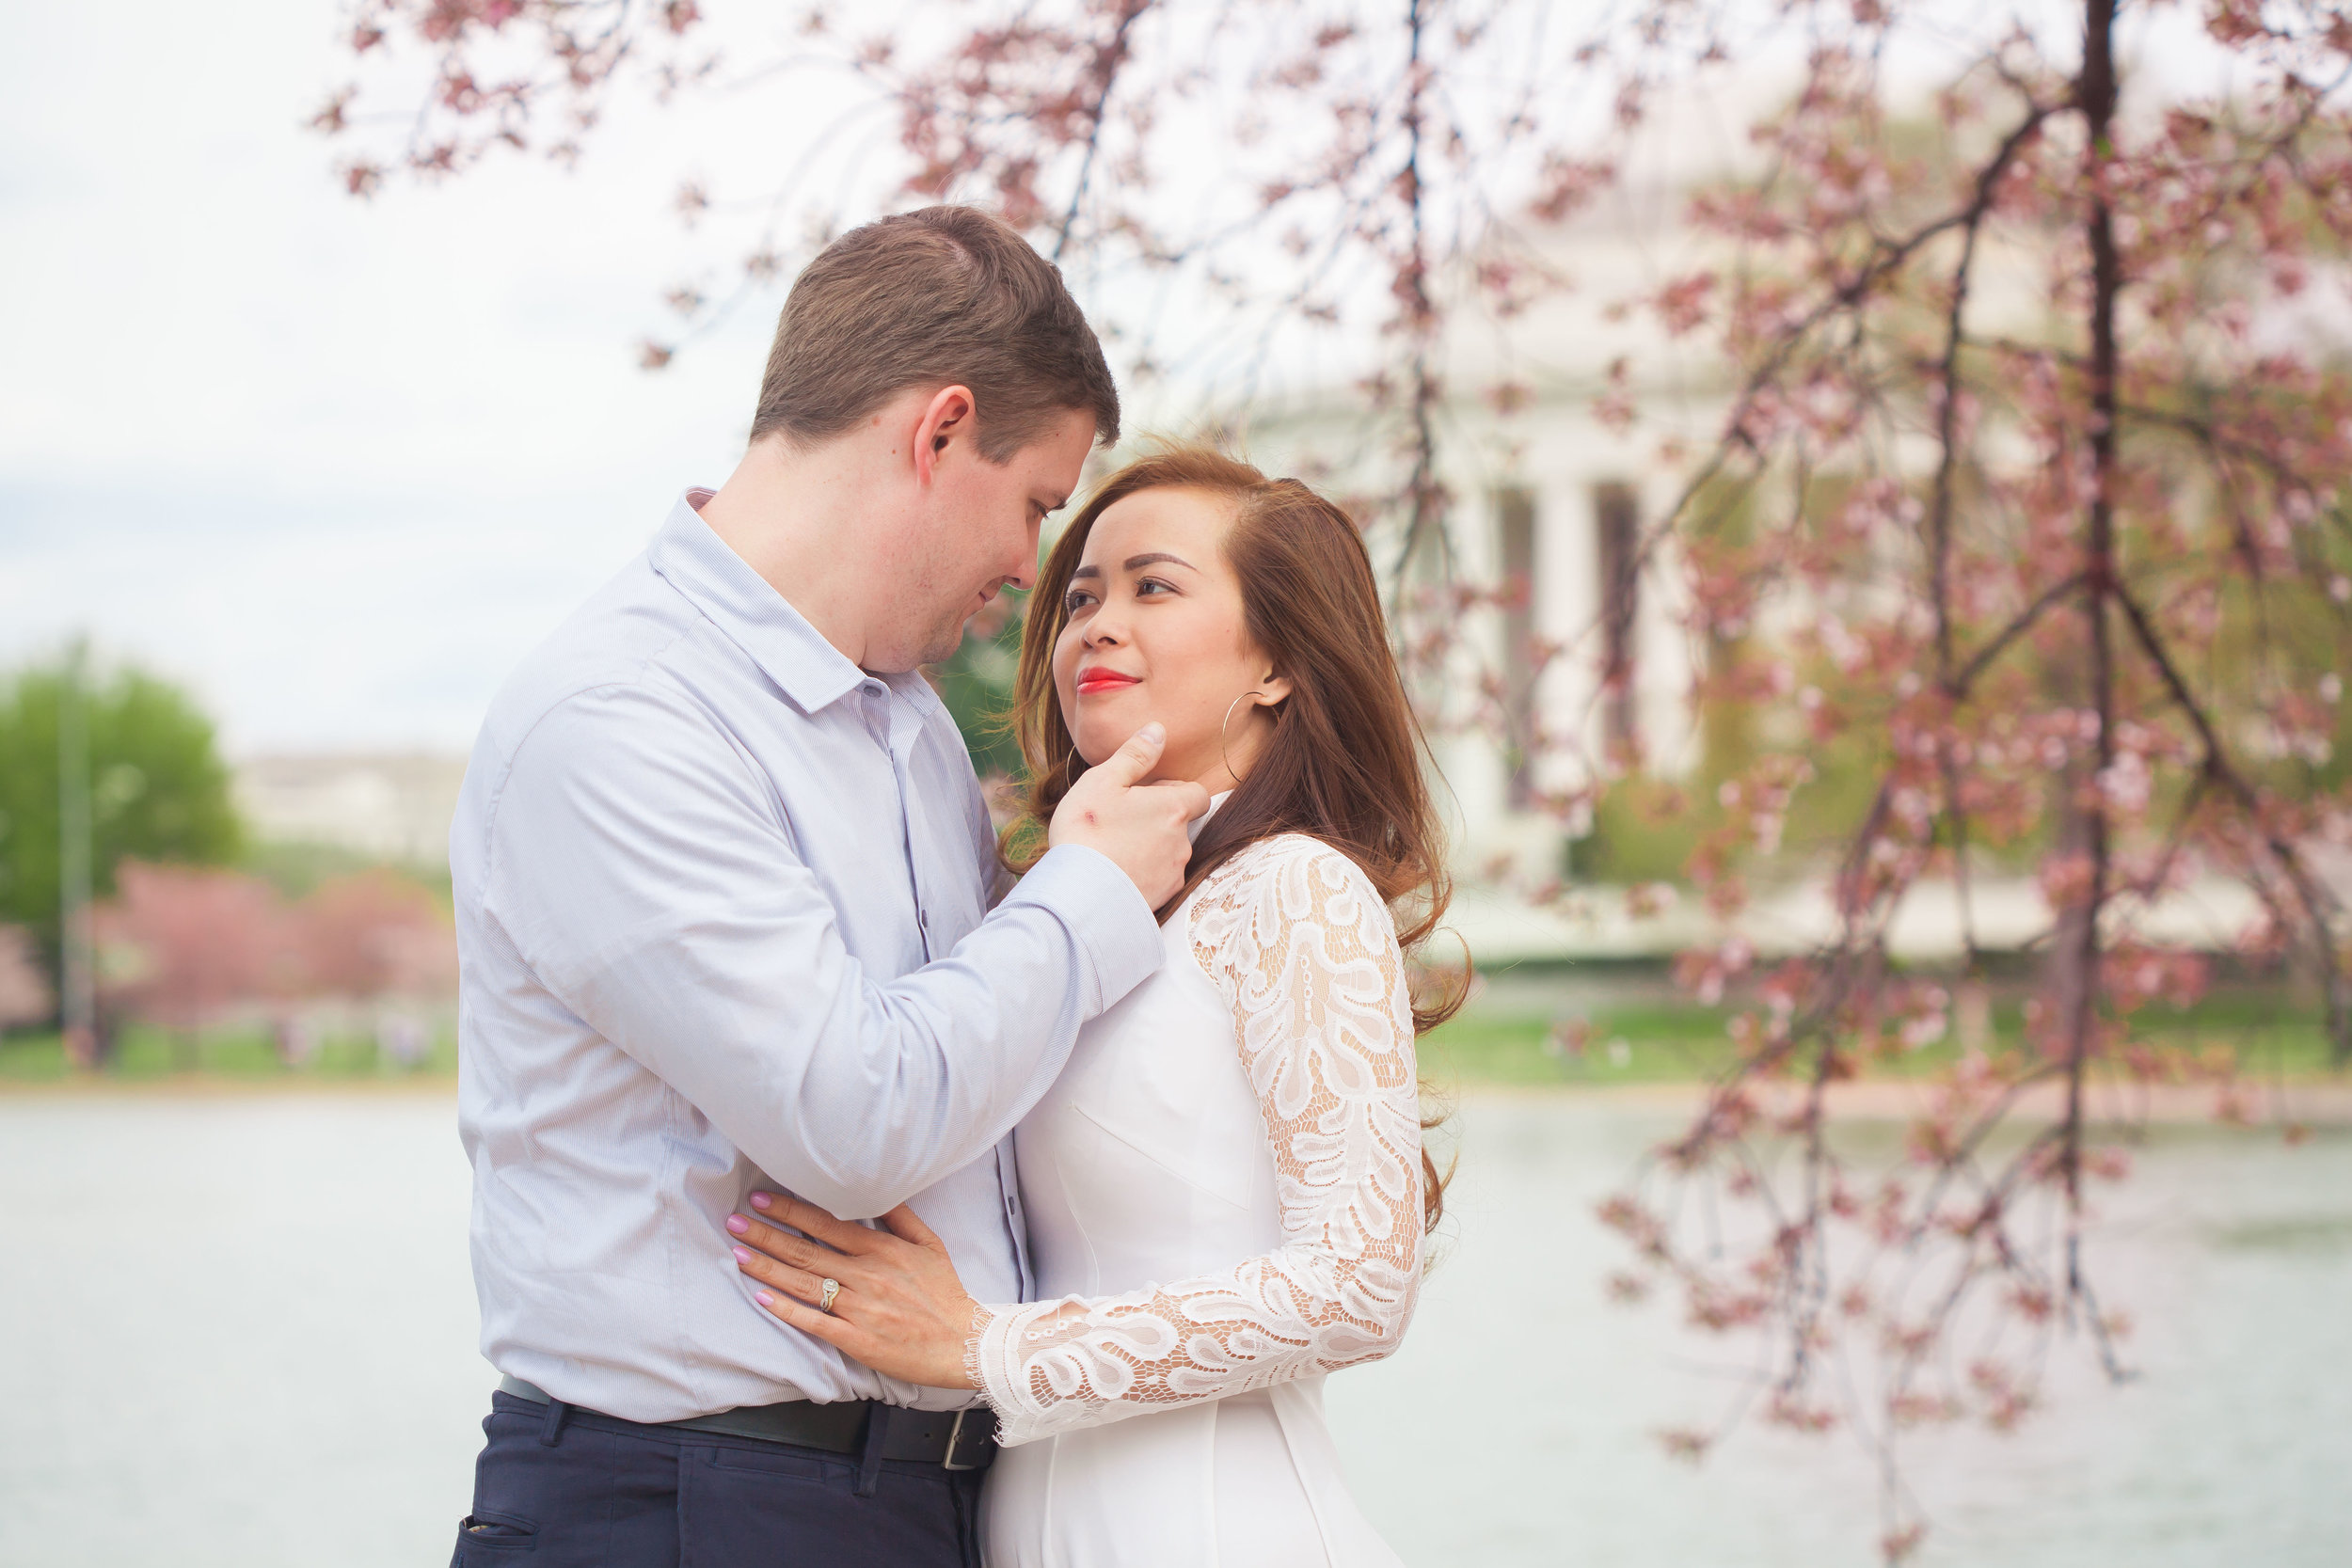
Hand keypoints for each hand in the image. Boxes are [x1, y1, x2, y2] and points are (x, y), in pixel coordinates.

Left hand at [726, 1193, 981, 1389]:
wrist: (962, 1342)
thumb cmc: (944, 1292)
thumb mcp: (929, 1243)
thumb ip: (899, 1215)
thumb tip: (874, 1189)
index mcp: (880, 1248)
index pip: (825, 1222)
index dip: (789, 1209)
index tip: (761, 1198)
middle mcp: (865, 1275)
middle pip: (805, 1250)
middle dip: (765, 1234)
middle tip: (735, 1221)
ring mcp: (858, 1308)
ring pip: (803, 1283)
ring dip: (767, 1267)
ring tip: (738, 1252)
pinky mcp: (855, 1339)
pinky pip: (814, 1322)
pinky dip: (786, 1310)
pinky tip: (762, 1299)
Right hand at [1047, 722, 1209, 907]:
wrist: (1078, 893)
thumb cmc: (1087, 831)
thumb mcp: (1104, 780)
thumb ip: (1135, 754)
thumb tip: (1158, 730)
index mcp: (1174, 808)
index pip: (1197, 794)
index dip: (1175, 791)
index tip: (1147, 794)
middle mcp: (1183, 842)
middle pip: (1181, 824)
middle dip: (1159, 820)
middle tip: (1122, 820)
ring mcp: (1174, 873)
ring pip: (1170, 853)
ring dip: (1151, 847)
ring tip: (1115, 848)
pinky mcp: (1162, 898)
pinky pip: (1160, 880)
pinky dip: (1144, 874)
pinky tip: (1117, 873)